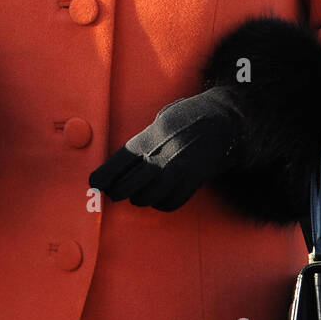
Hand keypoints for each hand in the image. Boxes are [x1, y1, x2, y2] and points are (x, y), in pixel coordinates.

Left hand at [88, 86, 244, 211]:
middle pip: (131, 184)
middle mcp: (165, 155)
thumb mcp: (163, 118)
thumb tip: (124, 162)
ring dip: (140, 199)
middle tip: (113, 193)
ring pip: (150, 197)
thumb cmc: (191, 115)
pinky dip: (162, 204)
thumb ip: (145, 139)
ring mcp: (180, 170)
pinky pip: (172, 201)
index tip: (95, 183)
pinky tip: (158, 199)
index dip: (106, 175)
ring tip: (136, 197)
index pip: (122, 161)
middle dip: (118, 191)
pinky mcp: (194, 181)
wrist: (226, 120)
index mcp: (153, 135)